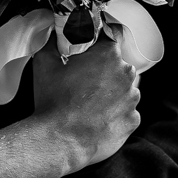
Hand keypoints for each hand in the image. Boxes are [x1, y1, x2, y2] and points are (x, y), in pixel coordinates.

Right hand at [31, 31, 139, 168]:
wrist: (59, 142)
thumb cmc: (52, 102)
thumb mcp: (44, 64)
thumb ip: (53, 43)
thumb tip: (55, 35)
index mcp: (108, 54)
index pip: (110, 38)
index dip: (98, 46)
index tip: (89, 55)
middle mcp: (126, 73)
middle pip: (118, 66)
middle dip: (104, 71)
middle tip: (84, 84)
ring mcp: (132, 98)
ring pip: (125, 89)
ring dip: (112, 94)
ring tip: (90, 106)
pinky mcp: (133, 120)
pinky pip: (127, 112)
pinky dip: (116, 115)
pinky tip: (98, 120)